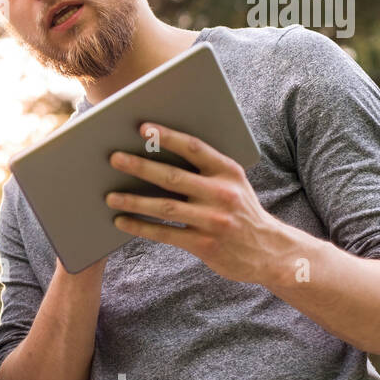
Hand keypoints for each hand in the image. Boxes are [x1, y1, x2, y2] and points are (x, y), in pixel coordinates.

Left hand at [104, 121, 292, 284]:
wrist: (270, 251)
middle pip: (173, 177)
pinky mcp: (205, 244)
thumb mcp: (233, 184)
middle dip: (140, 166)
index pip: (194, 148)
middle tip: (114, 158)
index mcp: (228, 171)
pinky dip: (141, 226)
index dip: (167, 136)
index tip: (142, 128)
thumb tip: (157, 154)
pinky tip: (122, 221)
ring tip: (110, 196)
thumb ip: (205, 170)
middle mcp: (222, 193)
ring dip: (133, 200)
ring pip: (165, 207)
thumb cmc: (240, 211)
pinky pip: (165, 233)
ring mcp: (213, 220)